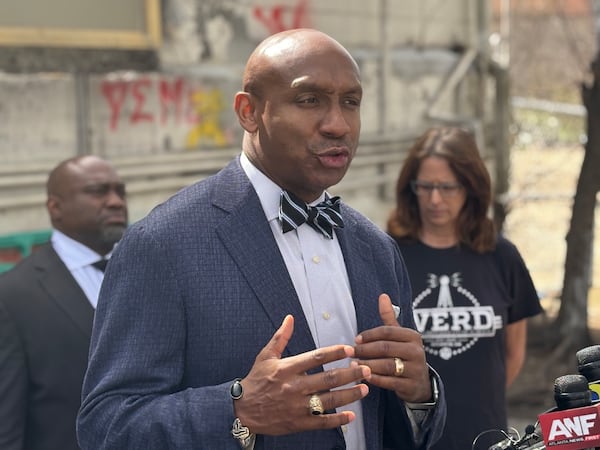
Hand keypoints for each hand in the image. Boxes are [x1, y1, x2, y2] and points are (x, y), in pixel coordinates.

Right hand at [234, 315, 370, 434]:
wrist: (241, 410)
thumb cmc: (255, 381)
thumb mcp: (265, 356)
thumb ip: (281, 337)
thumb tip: (290, 318)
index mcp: (287, 368)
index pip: (316, 357)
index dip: (334, 353)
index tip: (350, 350)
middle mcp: (294, 387)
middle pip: (328, 379)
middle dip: (350, 374)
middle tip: (367, 369)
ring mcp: (297, 406)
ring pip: (329, 400)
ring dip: (349, 395)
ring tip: (365, 389)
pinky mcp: (298, 423)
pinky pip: (321, 422)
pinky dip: (337, 420)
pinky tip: (351, 416)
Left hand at [354, 294, 431, 402]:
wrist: (420, 383)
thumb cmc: (404, 355)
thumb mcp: (399, 336)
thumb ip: (389, 317)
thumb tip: (383, 295)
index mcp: (413, 336)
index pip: (387, 331)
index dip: (369, 335)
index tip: (356, 339)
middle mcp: (417, 352)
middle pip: (385, 348)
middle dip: (365, 350)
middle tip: (350, 352)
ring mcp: (415, 369)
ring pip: (387, 365)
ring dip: (367, 365)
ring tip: (353, 364)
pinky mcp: (411, 386)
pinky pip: (390, 382)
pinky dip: (375, 379)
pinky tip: (364, 377)